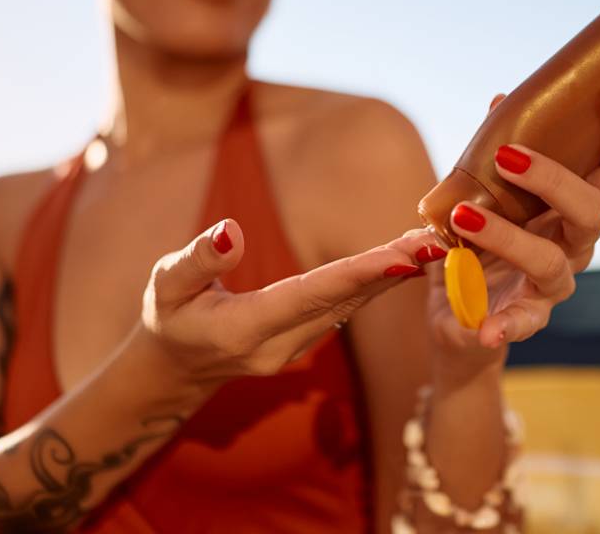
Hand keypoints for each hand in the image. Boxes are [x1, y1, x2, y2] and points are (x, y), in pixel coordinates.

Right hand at [134, 220, 437, 392]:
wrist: (173, 368)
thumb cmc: (166, 317)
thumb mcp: (164, 285)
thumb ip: (199, 260)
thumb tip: (231, 230)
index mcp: (244, 330)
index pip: (310, 295)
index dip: (358, 275)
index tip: (402, 258)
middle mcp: (280, 346)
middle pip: (343, 302)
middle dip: (391, 271)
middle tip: (435, 241)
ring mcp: (296, 349)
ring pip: (352, 307)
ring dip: (393, 275)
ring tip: (431, 241)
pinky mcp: (306, 342)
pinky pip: (347, 309)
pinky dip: (377, 283)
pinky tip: (405, 259)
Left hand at [422, 91, 599, 358]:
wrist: (457, 313)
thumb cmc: (477, 242)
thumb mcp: (477, 193)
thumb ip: (490, 153)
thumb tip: (500, 101)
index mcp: (572, 205)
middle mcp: (575, 242)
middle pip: (595, 210)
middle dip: (556, 180)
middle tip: (507, 156)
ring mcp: (555, 282)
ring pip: (550, 259)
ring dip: (508, 236)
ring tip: (463, 218)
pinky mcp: (527, 317)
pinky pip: (524, 322)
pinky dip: (506, 323)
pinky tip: (485, 327)